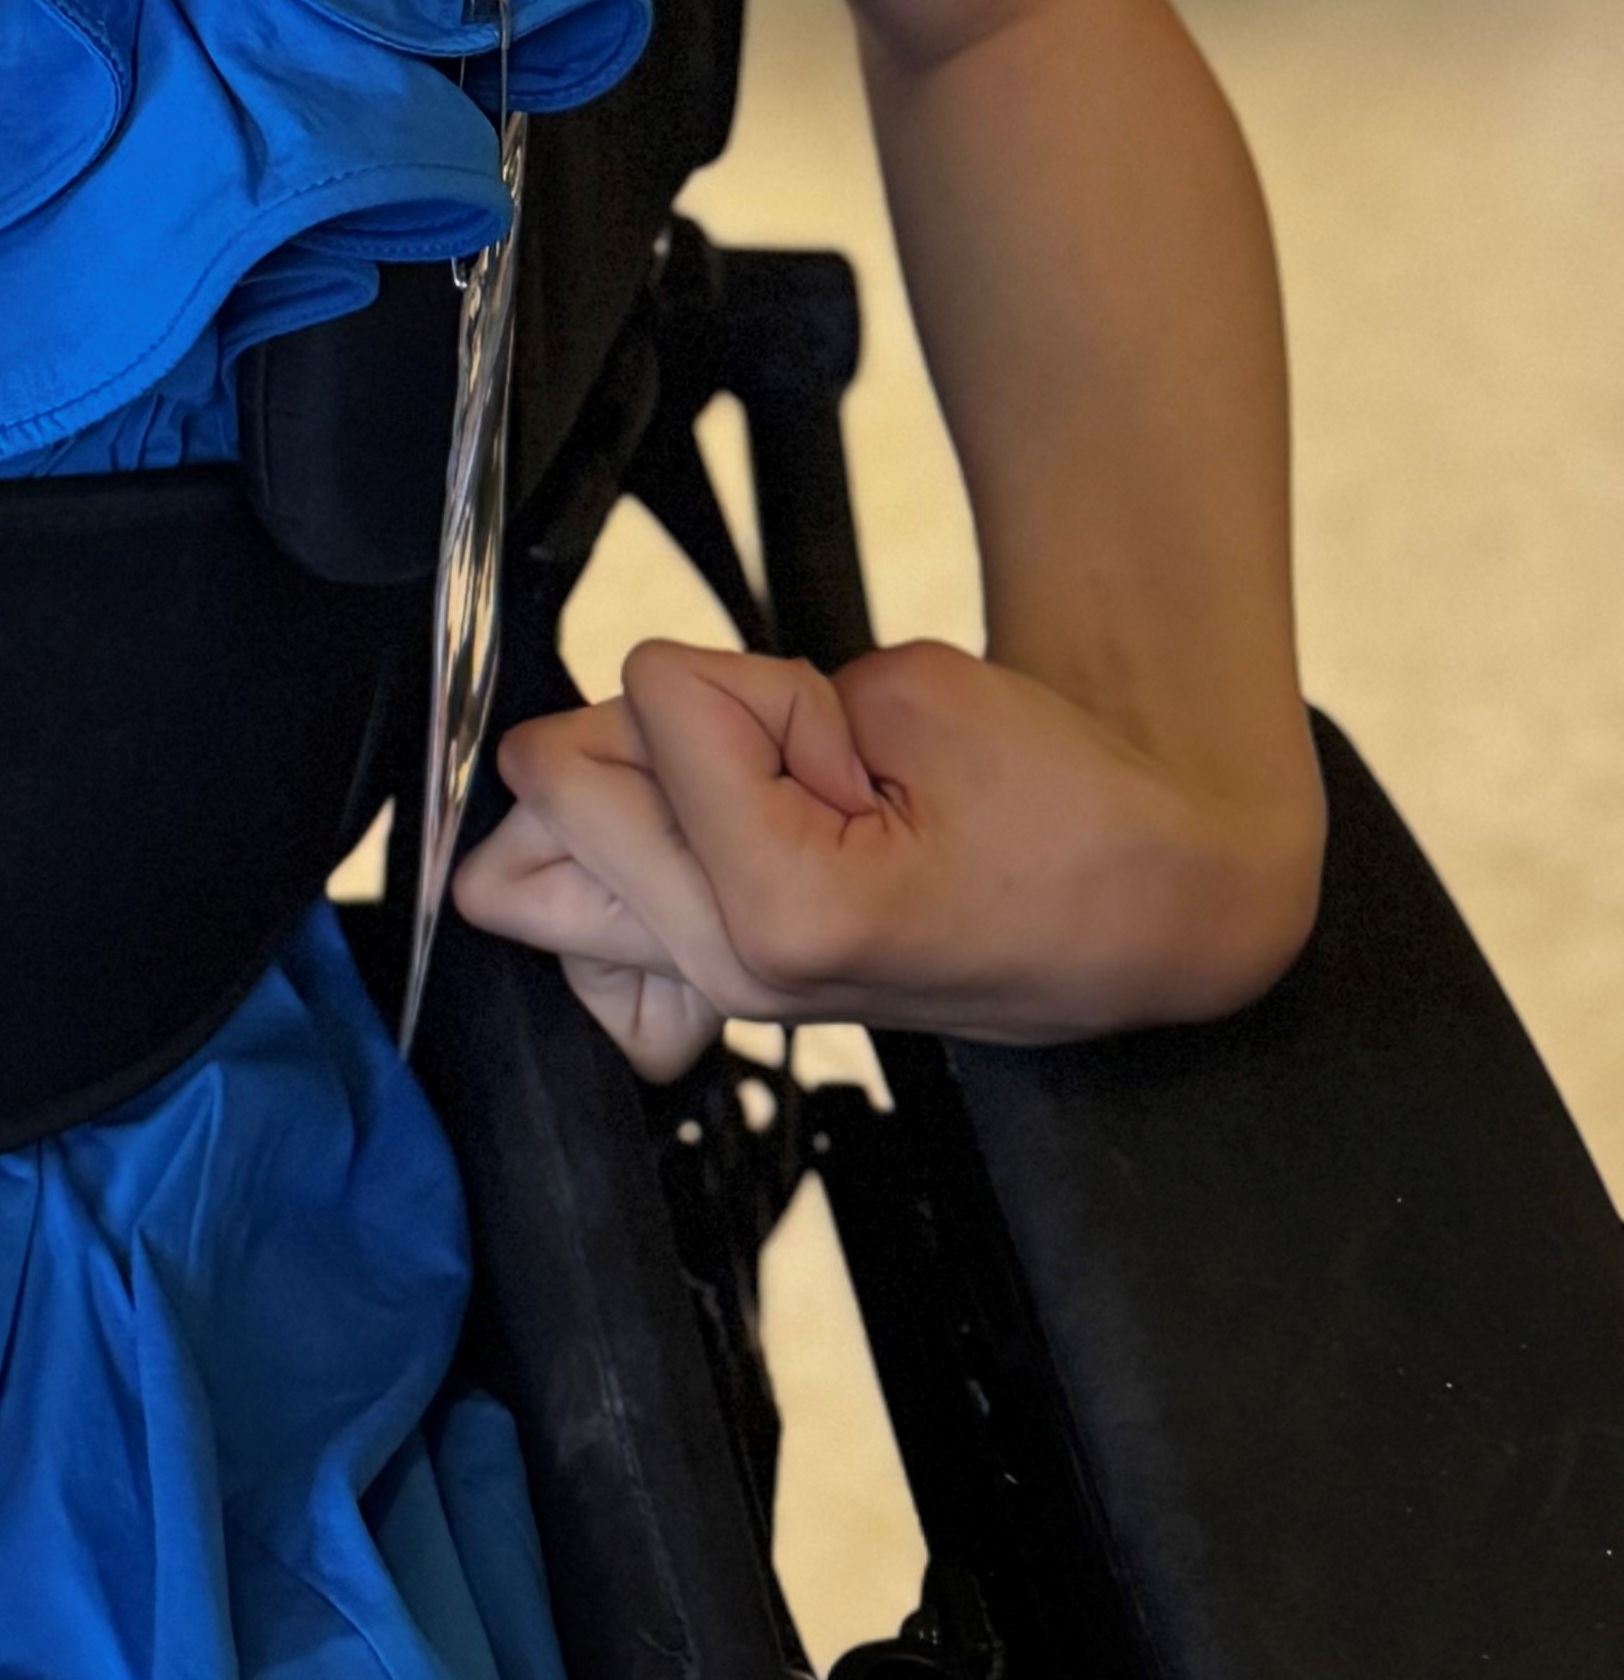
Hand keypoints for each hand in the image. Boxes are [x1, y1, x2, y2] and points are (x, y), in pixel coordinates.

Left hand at [450, 635, 1325, 1079]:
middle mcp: (731, 970)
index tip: (847, 738)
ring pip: (527, 872)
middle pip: (550, 792)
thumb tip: (619, 727)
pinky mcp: (720, 996)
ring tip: (763, 807)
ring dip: (627, 797)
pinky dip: (608, 870)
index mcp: (779, 906)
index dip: (754, 682)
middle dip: (652, 733)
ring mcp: (721, 997)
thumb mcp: (914, 692)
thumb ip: (747, 695)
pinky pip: (582, 929)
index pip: (658, 697)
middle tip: (780, 765)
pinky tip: (700, 854)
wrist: (1151, 908)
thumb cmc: (1065, 808)